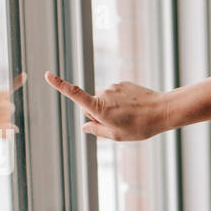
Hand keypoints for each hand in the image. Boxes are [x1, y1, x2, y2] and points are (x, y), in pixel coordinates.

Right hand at [44, 71, 170, 140]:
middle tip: (116, 124)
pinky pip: (115, 94)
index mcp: (100, 108)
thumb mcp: (117, 136)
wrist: (163, 111)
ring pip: (104, 100)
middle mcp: (104, 94)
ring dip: (110, 108)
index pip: (75, 94)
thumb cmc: (140, 127)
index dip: (59, 85)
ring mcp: (113, 87)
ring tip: (129, 117)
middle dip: (97, 114)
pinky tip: (133, 108)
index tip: (47, 74)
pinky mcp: (122, 83)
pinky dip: (120, 102)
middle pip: (90, 105)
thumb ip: (97, 131)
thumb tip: (84, 127)